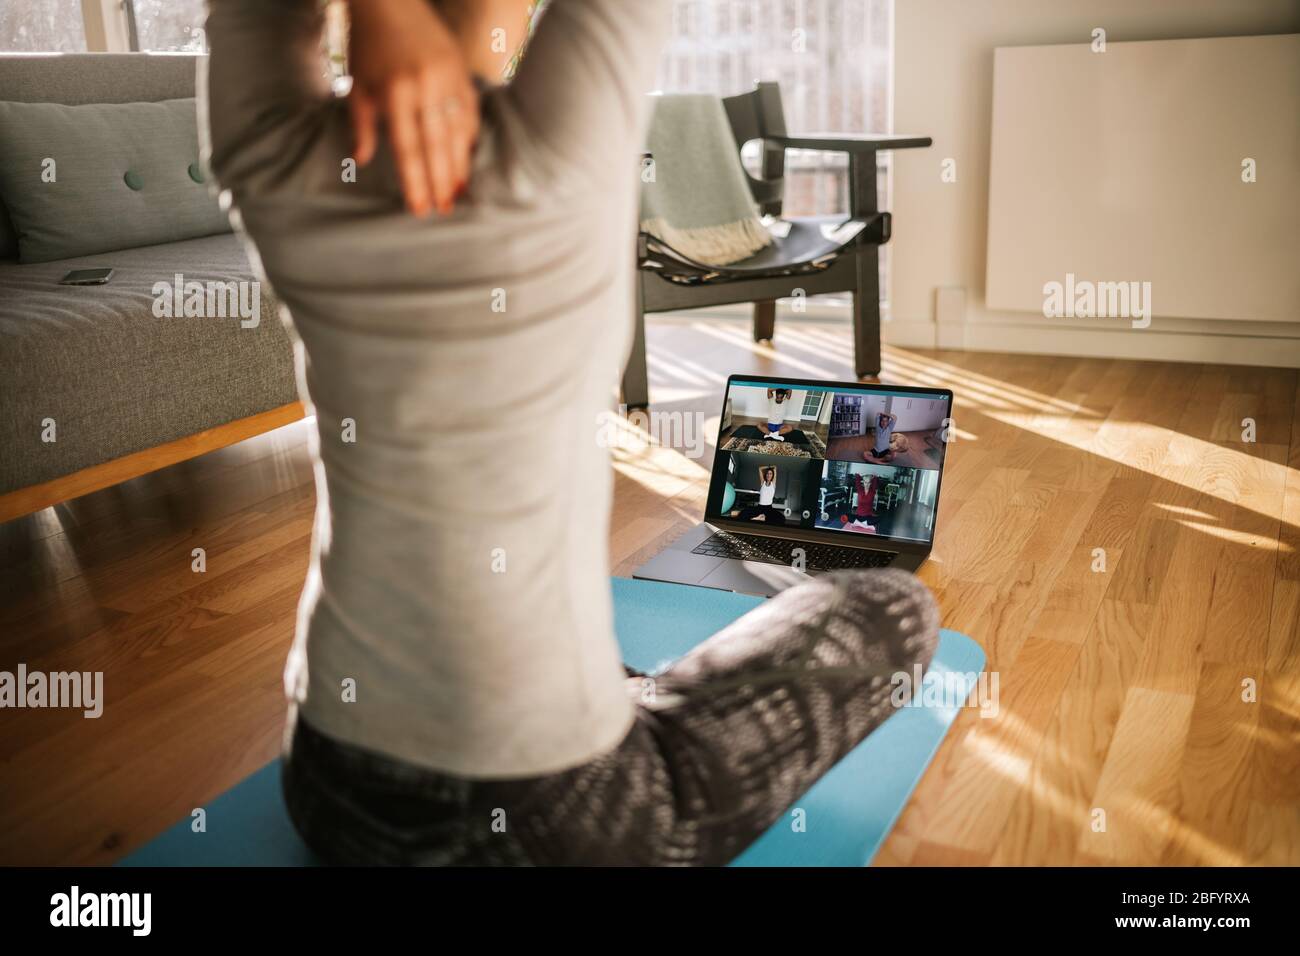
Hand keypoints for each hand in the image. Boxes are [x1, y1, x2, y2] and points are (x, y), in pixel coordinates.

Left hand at [347, 0, 479, 215]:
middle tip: (446, 209)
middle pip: (437, 145)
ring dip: (460, 164)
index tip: (421, 208)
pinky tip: (468, 157)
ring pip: (458, 131)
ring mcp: (447, 77)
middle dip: (442, 181)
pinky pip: (469, 110)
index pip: (408, 149)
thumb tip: (362, 161)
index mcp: (395, 93)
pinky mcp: (460, 70)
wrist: (391, 1)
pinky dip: (469, 135)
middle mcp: (424, 87)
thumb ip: (362, 125)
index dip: (415, 182)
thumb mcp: (357, 86)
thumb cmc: (367, 46)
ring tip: (460, 192)